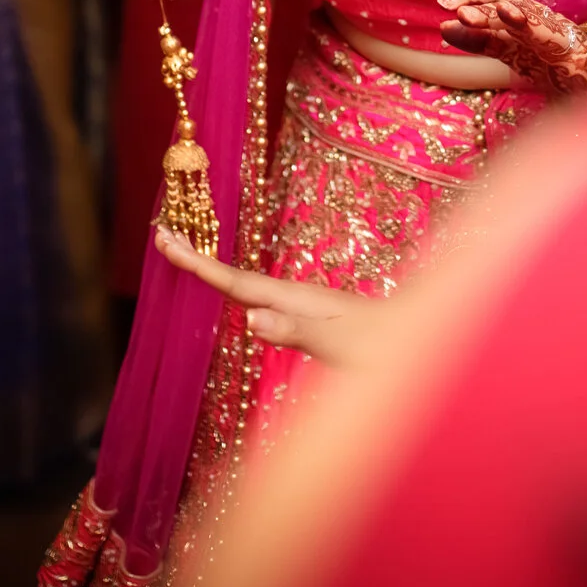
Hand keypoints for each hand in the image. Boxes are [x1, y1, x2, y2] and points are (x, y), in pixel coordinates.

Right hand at [154, 226, 376, 368]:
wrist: (425, 346)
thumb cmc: (386, 351)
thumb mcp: (340, 346)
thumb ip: (296, 331)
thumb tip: (249, 318)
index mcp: (297, 299)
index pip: (237, 281)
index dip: (199, 263)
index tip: (165, 239)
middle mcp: (297, 296)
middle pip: (236, 275)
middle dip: (199, 258)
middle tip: (161, 236)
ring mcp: (305, 306)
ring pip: (248, 285)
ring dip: (215, 272)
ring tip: (185, 258)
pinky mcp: (312, 319)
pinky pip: (264, 299)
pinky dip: (237, 291)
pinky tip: (236, 296)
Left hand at [439, 0, 586, 95]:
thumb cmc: (548, 62)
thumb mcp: (510, 52)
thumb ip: (479, 41)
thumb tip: (442, 29)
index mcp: (525, 21)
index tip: (444, 3)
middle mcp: (546, 26)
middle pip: (515, 9)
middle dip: (488, 12)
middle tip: (461, 14)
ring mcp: (571, 43)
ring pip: (549, 30)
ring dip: (528, 21)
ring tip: (507, 13)